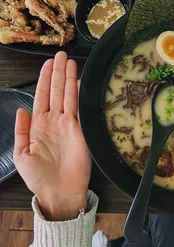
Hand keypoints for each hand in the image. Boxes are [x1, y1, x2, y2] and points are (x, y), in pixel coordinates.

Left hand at [13, 52, 90, 220]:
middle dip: (57, 73)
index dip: (44, 79)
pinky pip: (78, 109)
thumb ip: (20, 131)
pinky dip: (78, 96)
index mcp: (38, 125)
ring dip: (68, 79)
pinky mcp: (79, 130)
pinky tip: (79, 83)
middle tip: (61, 55)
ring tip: (69, 62)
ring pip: (67, 96)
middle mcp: (54, 121)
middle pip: (56, 92)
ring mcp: (68, 124)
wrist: (58, 191)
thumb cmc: (38, 177)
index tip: (48, 63)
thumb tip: (22, 110)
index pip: (42, 96)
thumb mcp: (21, 154)